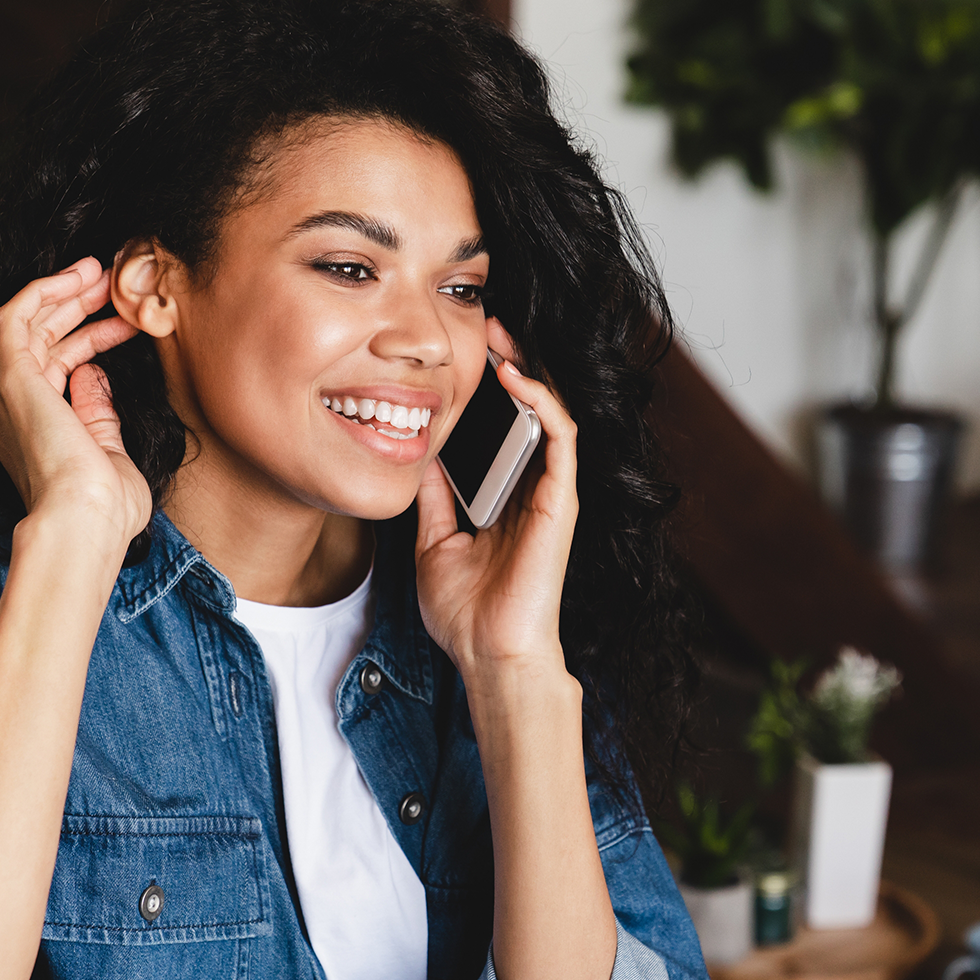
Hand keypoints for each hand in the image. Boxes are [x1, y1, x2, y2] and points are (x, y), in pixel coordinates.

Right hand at [0, 256, 148, 545]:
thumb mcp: (107, 454)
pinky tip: (76, 278)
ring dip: (60, 294)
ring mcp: (4, 395)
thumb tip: (92, 375)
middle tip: (111, 284)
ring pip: (23, 325)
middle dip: (74, 309)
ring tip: (99, 272)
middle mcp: (6, 412)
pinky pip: (13, 317)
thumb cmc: (104, 510)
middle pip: (36, 342)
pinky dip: (42, 291)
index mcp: (28, 433)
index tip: (124, 323)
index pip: (53, 370)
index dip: (88, 340)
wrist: (84, 523)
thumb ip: (97, 414)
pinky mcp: (10, 379)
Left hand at [414, 330, 579, 695]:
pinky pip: (561, 439)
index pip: (507, 425)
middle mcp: (534, 488)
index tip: (464, 351)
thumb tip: (418, 455)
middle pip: (533, 410)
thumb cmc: (466, 614)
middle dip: (514, 362)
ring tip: (502, 336)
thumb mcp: (434, 542)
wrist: (488, 656)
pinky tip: (517, 379)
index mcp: (507, 495)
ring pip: (552, 413)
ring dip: (530, 370)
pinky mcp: (560, 501)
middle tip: (487, 323)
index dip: (492, 386)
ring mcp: (550, 493)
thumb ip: (434, 498)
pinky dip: (542, 403)